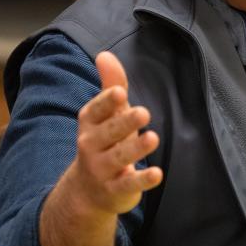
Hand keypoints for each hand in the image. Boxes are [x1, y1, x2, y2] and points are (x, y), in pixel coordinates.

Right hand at [39, 51, 162, 245]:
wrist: (88, 191)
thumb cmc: (104, 141)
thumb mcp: (107, 114)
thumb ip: (110, 85)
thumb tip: (104, 54)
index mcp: (89, 124)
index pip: (95, 111)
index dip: (106, 103)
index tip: (119, 92)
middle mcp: (91, 146)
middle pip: (109, 133)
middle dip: (124, 123)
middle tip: (143, 112)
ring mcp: (102, 170)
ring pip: (120, 158)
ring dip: (136, 149)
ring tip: (153, 137)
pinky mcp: (116, 190)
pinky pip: (129, 184)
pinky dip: (143, 180)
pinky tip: (157, 174)